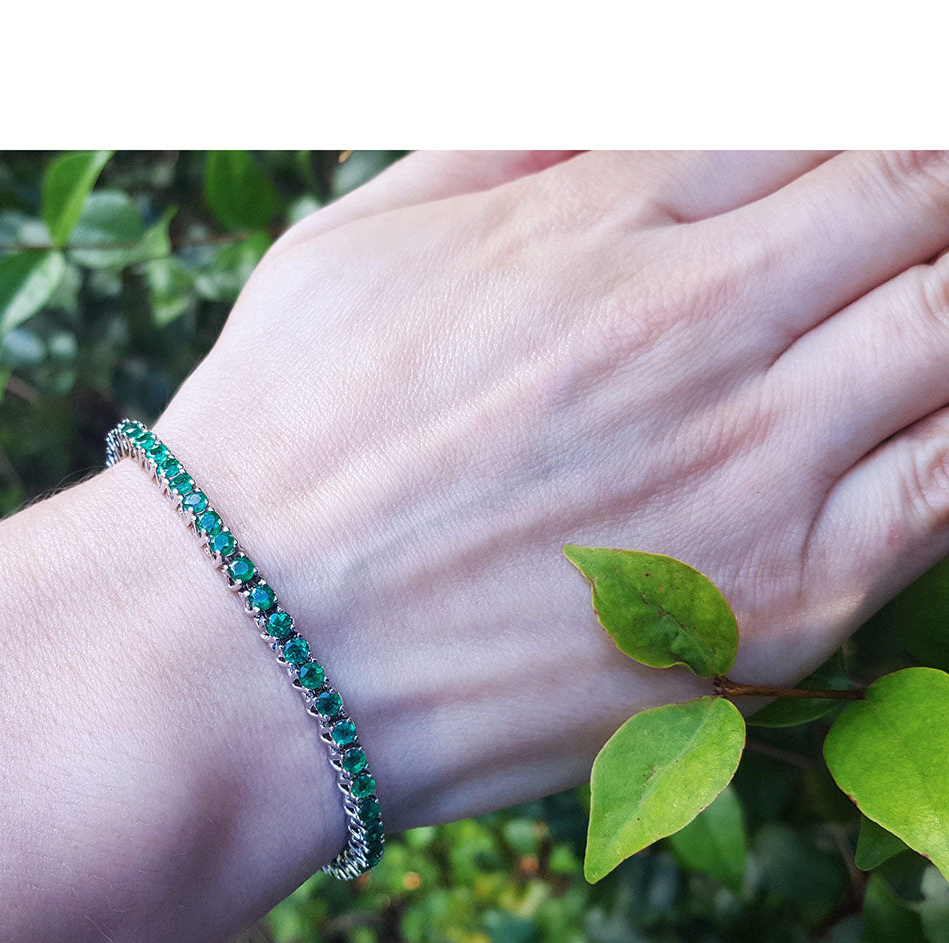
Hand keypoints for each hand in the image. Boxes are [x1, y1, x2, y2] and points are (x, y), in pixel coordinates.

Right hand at [156, 150, 948, 832]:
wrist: (247, 654)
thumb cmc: (280, 448)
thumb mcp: (356, 244)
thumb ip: (503, 146)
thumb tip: (624, 102)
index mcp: (595, 223)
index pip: (818, 110)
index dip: (873, 118)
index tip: (867, 152)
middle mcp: (694, 329)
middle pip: (920, 198)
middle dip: (932, 197)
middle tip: (908, 225)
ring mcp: (751, 470)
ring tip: (905, 307)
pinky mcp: (777, 606)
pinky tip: (923, 418)